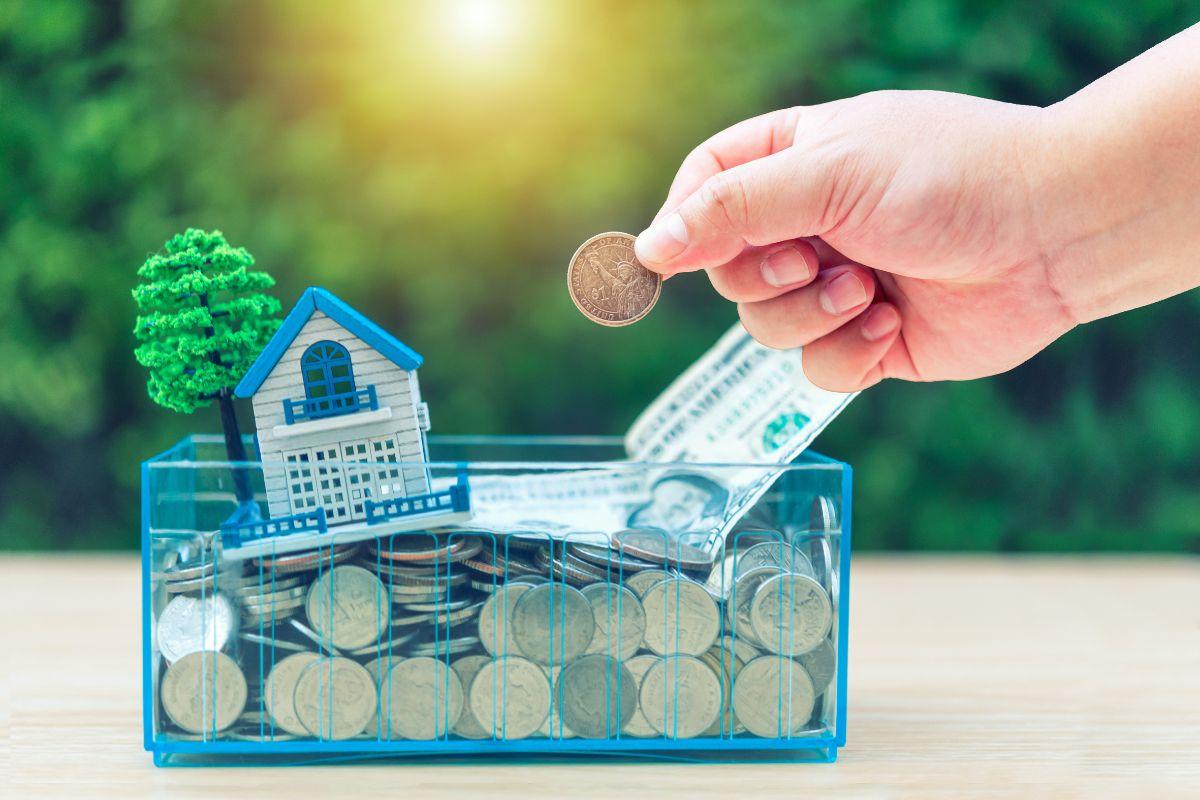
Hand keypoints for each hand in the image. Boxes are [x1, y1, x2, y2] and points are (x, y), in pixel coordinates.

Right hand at [635, 90, 1075, 390]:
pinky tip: (894, 322)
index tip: (673, 255)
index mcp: (796, 161)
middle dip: (767, 279)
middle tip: (815, 262)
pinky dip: (850, 354)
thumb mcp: (828, 175)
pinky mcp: (871, 339)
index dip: (684, 223)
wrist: (1052, 235)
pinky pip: (818, 369)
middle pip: (727, 271)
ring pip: (767, 327)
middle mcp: (811, 224)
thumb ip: (733, 210)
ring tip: (870, 290)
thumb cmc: (949, 178)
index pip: (705, 187)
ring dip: (812, 317)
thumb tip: (652, 246)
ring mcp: (839, 283)